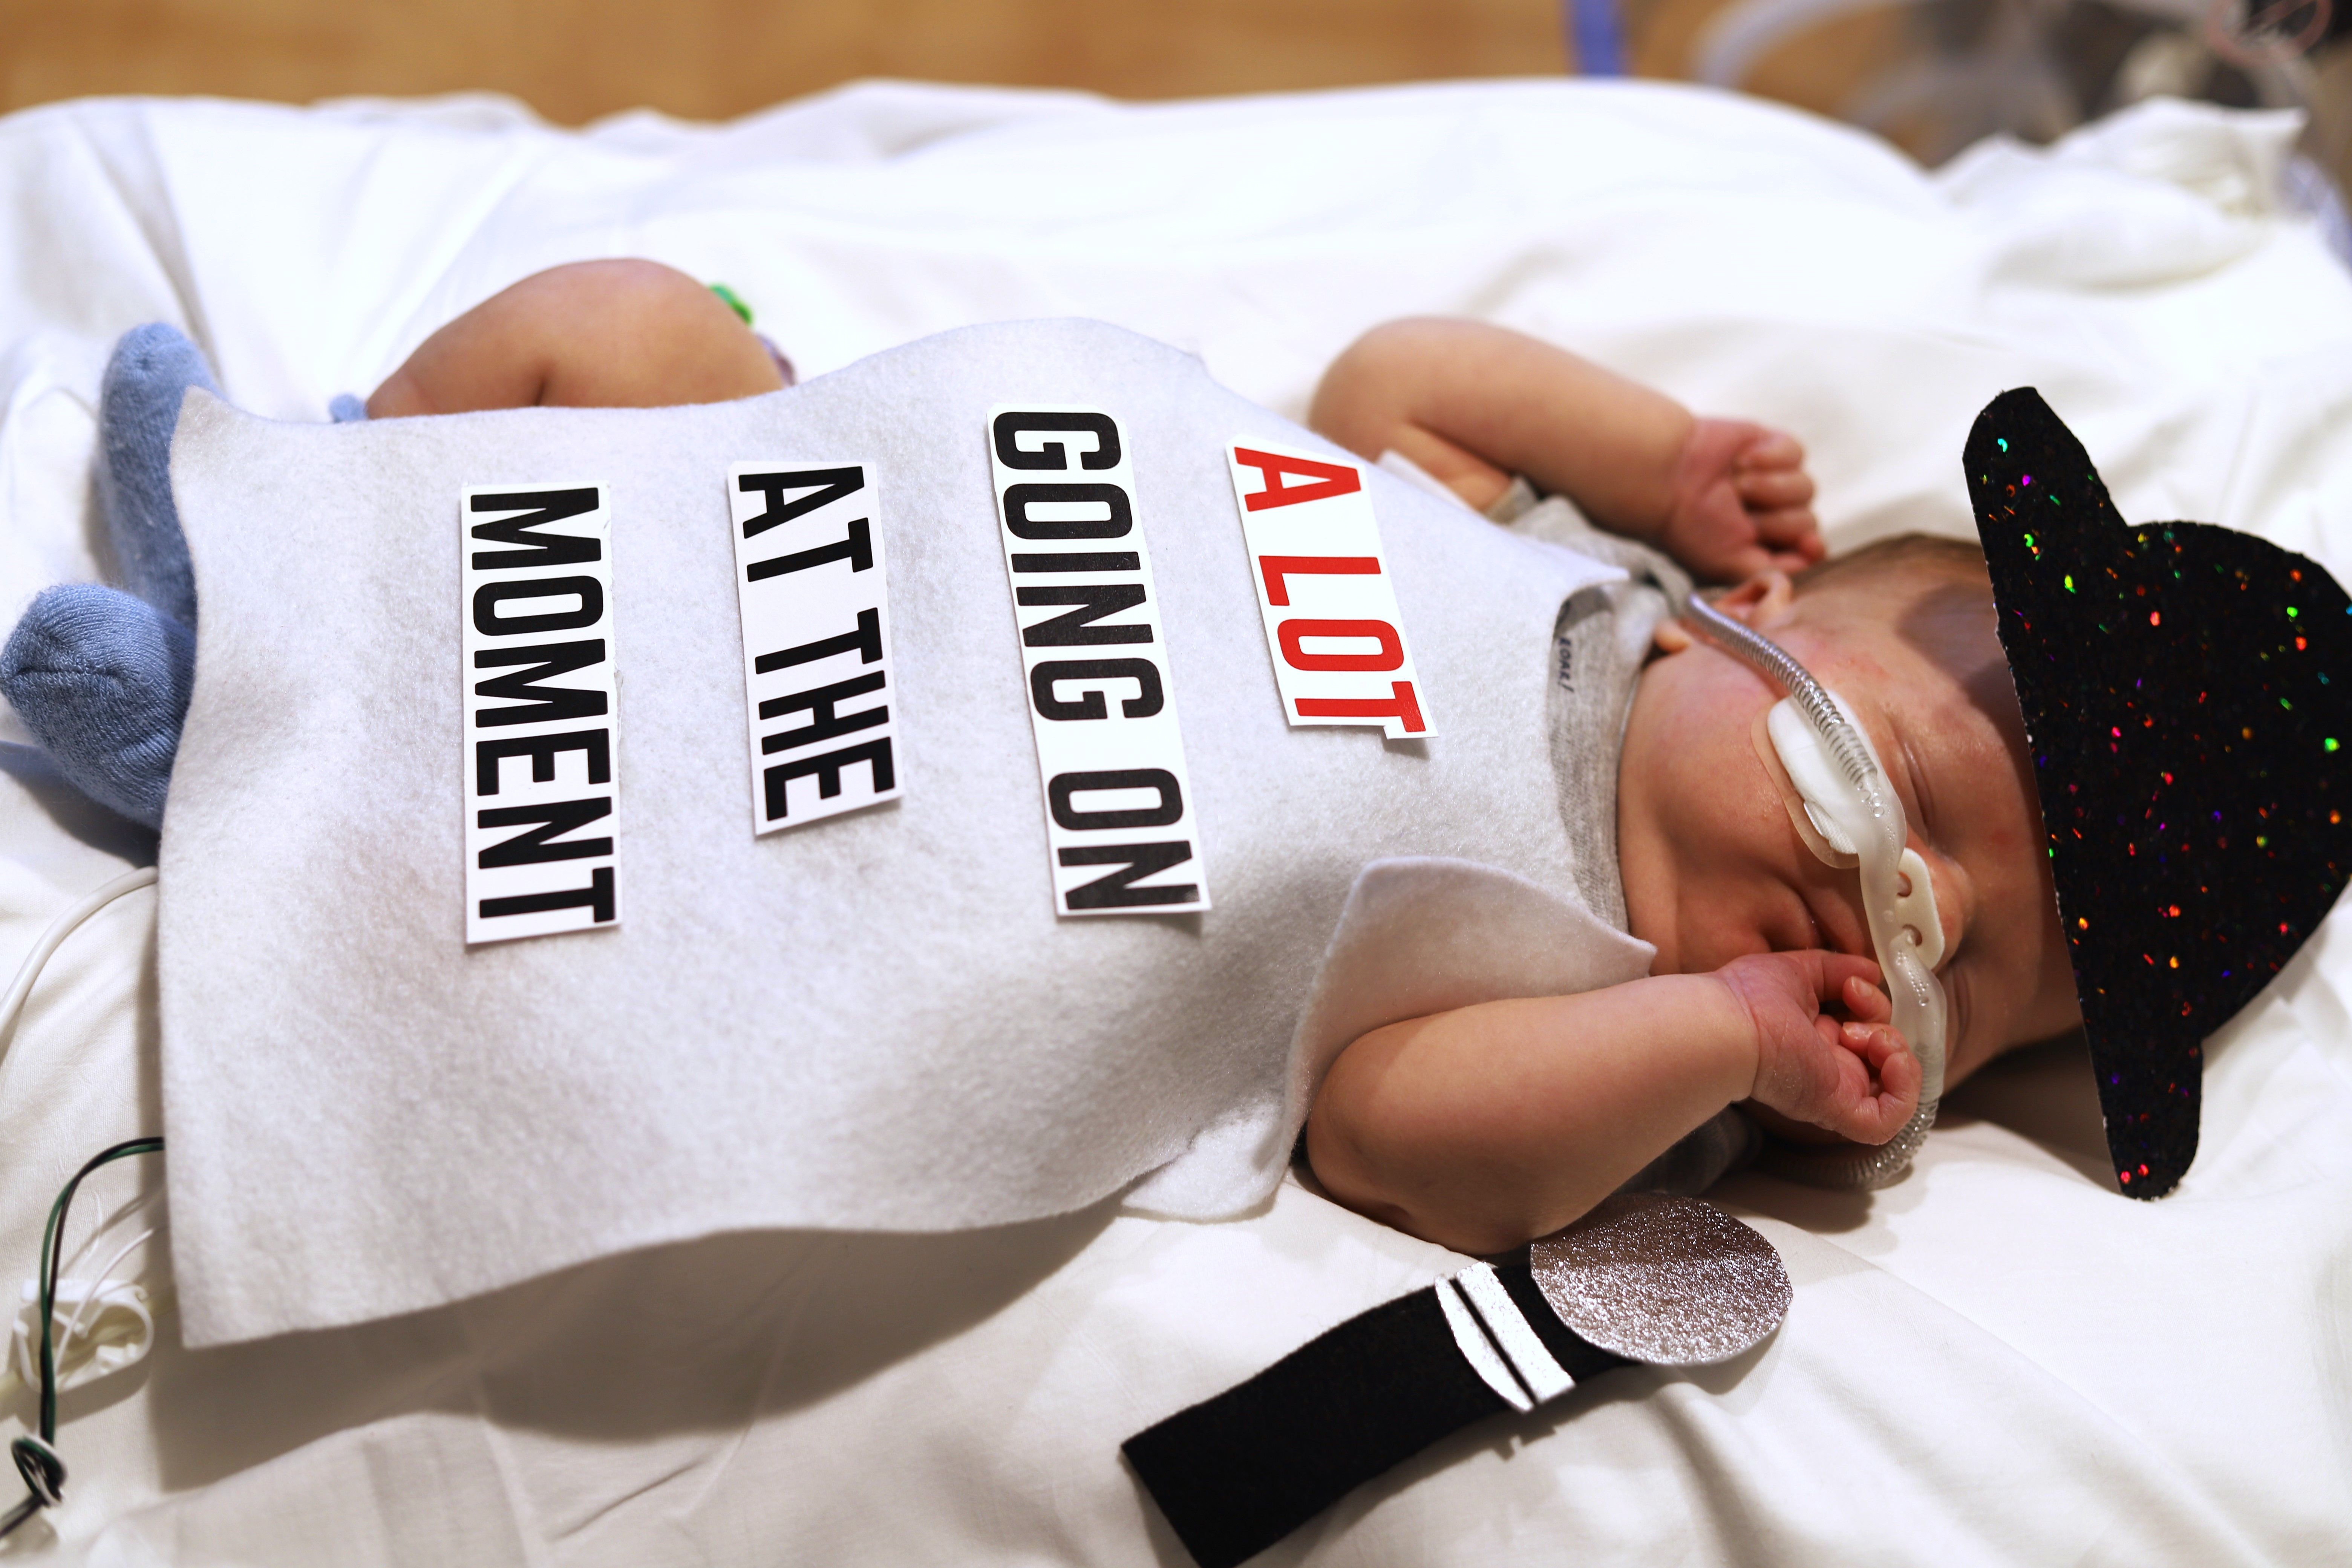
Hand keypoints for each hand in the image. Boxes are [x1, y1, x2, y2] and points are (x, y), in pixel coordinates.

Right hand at [1659, 419, 1823, 582]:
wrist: (1665, 479)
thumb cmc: (1688, 528)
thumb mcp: (1729, 567)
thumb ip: (1772, 572)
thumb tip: (1810, 561)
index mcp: (1762, 545)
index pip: (1807, 550)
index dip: (1811, 547)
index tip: (1807, 544)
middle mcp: (1771, 513)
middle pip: (1807, 520)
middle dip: (1774, 520)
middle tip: (1739, 513)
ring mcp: (1773, 479)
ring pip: (1805, 488)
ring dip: (1770, 488)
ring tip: (1736, 484)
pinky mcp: (1771, 446)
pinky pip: (1796, 454)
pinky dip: (1772, 458)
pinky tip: (1742, 461)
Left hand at [1712, 951, 1918, 1143]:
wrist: (1729, 1023)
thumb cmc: (1749, 996)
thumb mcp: (1800, 970)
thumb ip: (1837, 969)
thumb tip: (1872, 971)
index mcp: (1816, 1040)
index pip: (1867, 1031)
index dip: (1874, 1006)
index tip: (1851, 988)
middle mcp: (1828, 1069)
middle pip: (1884, 1057)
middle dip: (1884, 1026)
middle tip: (1852, 1010)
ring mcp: (1836, 1092)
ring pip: (1893, 1088)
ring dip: (1897, 1052)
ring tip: (1865, 1036)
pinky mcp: (1839, 1109)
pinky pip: (1891, 1118)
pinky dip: (1905, 1086)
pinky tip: (1888, 1056)